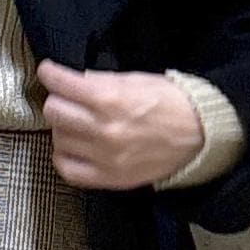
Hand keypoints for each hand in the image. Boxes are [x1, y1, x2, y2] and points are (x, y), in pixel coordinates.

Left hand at [34, 58, 202, 189]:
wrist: (201, 135)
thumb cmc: (171, 103)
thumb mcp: (136, 79)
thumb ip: (101, 82)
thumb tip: (74, 82)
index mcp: (110, 99)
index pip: (61, 84)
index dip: (50, 73)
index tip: (48, 71)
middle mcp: (103, 129)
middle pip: (54, 111)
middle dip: (58, 100)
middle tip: (67, 99)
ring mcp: (105, 157)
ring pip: (58, 139)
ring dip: (63, 128)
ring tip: (76, 123)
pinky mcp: (109, 178)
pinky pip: (68, 169)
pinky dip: (64, 156)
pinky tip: (72, 148)